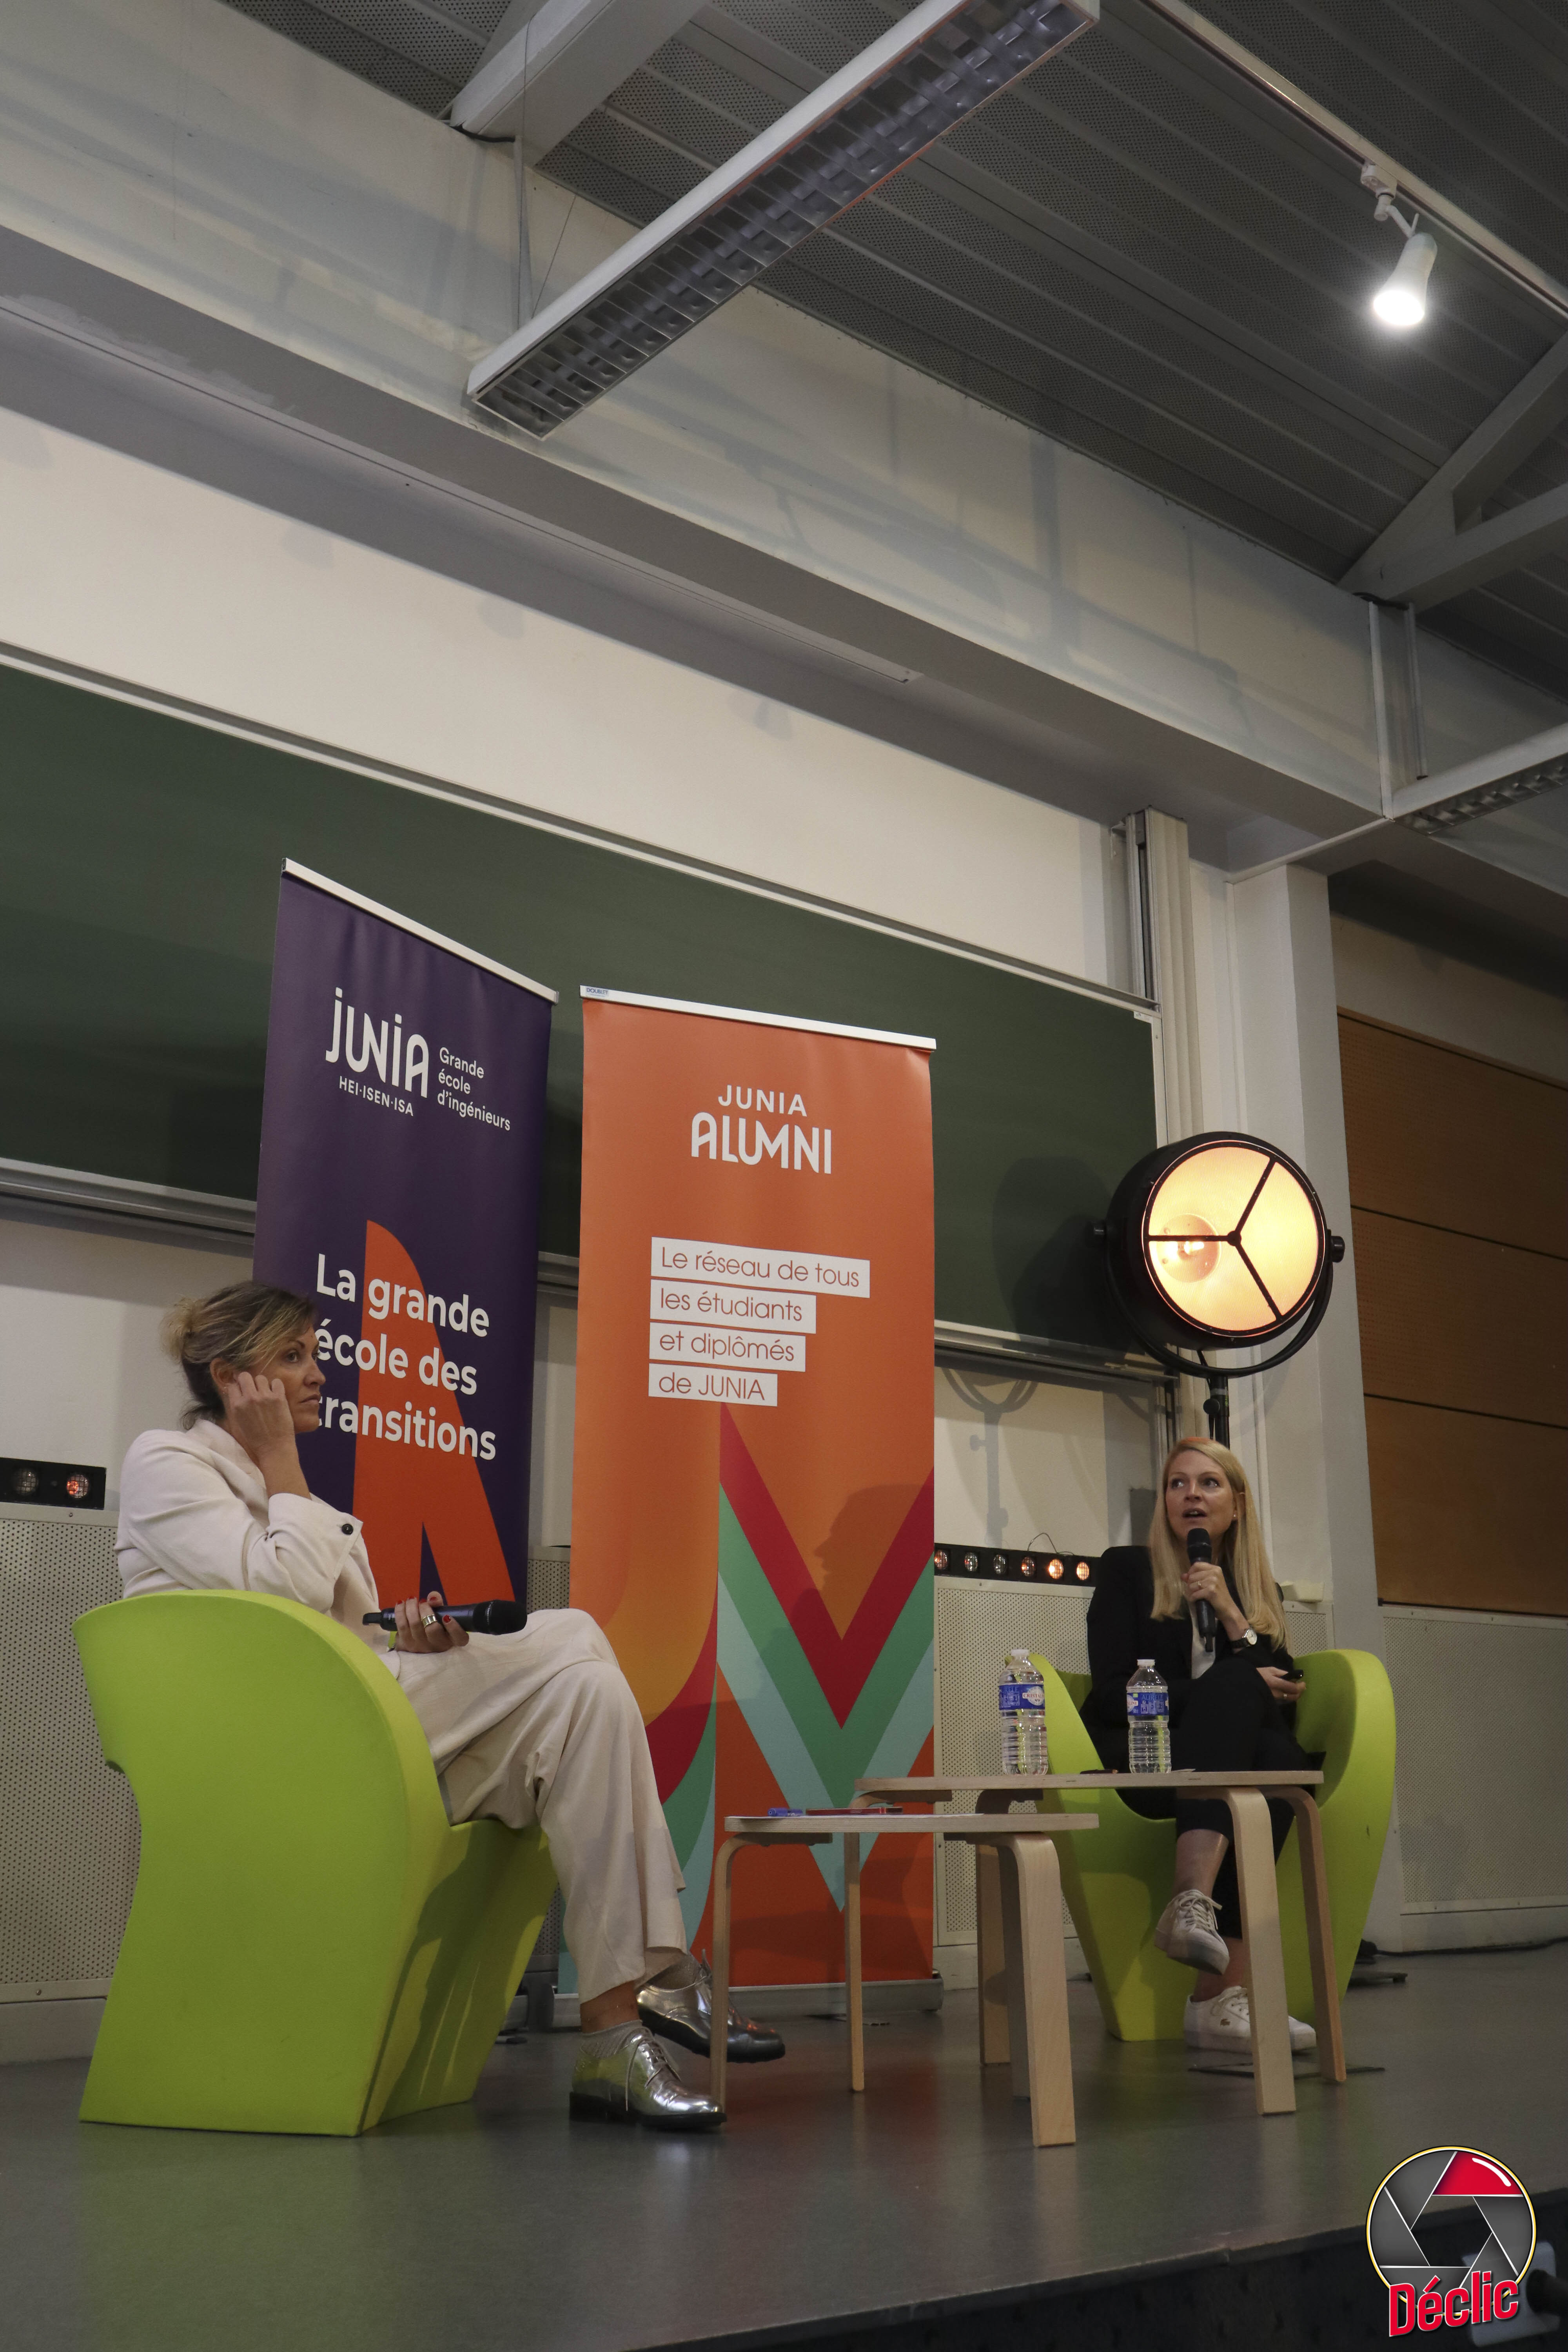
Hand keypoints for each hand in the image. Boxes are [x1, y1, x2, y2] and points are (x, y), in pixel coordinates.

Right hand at [219, 1371, 306, 1493]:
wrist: (274, 1448)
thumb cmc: (255, 1439)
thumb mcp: (238, 1422)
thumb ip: (235, 1405)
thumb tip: (234, 1390)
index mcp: (237, 1405)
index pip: (232, 1385)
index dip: (237, 1386)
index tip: (241, 1388)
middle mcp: (249, 1398)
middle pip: (245, 1375)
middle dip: (247, 1380)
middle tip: (252, 1387)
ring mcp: (265, 1397)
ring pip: (261, 1377)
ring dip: (262, 1384)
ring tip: (265, 1393)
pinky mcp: (279, 1398)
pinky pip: (277, 1382)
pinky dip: (276, 1386)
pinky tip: (275, 1394)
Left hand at [393, 1593, 469, 1654]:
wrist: (414, 1641)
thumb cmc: (431, 1624)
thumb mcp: (439, 1614)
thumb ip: (439, 1604)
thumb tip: (432, 1598)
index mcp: (451, 1639)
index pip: (459, 1638)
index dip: (454, 1628)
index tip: (446, 1616)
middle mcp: (437, 1646)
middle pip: (432, 1629)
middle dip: (425, 1610)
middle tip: (422, 1602)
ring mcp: (421, 1647)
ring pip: (415, 1625)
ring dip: (411, 1607)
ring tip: (412, 1600)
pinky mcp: (406, 1646)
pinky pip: (401, 1626)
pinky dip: (400, 1611)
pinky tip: (401, 1604)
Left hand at [1181, 1561, 1246, 1636]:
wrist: (1228, 1609)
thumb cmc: (1218, 1596)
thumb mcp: (1208, 1584)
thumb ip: (1196, 1577)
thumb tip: (1182, 1576)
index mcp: (1215, 1569)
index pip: (1196, 1565)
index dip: (1190, 1572)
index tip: (1190, 1580)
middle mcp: (1215, 1573)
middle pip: (1192, 1576)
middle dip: (1189, 1585)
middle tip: (1193, 1592)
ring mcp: (1213, 1581)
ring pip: (1192, 1585)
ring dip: (1190, 1593)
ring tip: (1195, 1597)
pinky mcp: (1211, 1591)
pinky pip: (1195, 1594)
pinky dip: (1193, 1598)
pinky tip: (1195, 1601)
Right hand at [1257, 1666, 1304, 1702]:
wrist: (1246, 1684)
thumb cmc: (1258, 1674)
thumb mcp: (1270, 1670)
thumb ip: (1283, 1673)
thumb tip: (1293, 1677)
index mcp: (1275, 1683)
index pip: (1293, 1688)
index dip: (1300, 1686)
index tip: (1303, 1683)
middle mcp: (1276, 1694)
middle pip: (1293, 1697)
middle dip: (1299, 1692)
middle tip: (1301, 1687)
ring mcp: (1274, 1700)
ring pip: (1289, 1700)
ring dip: (1294, 1696)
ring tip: (1295, 1690)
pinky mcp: (1272, 1704)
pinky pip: (1283, 1702)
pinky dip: (1288, 1698)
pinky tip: (1287, 1694)